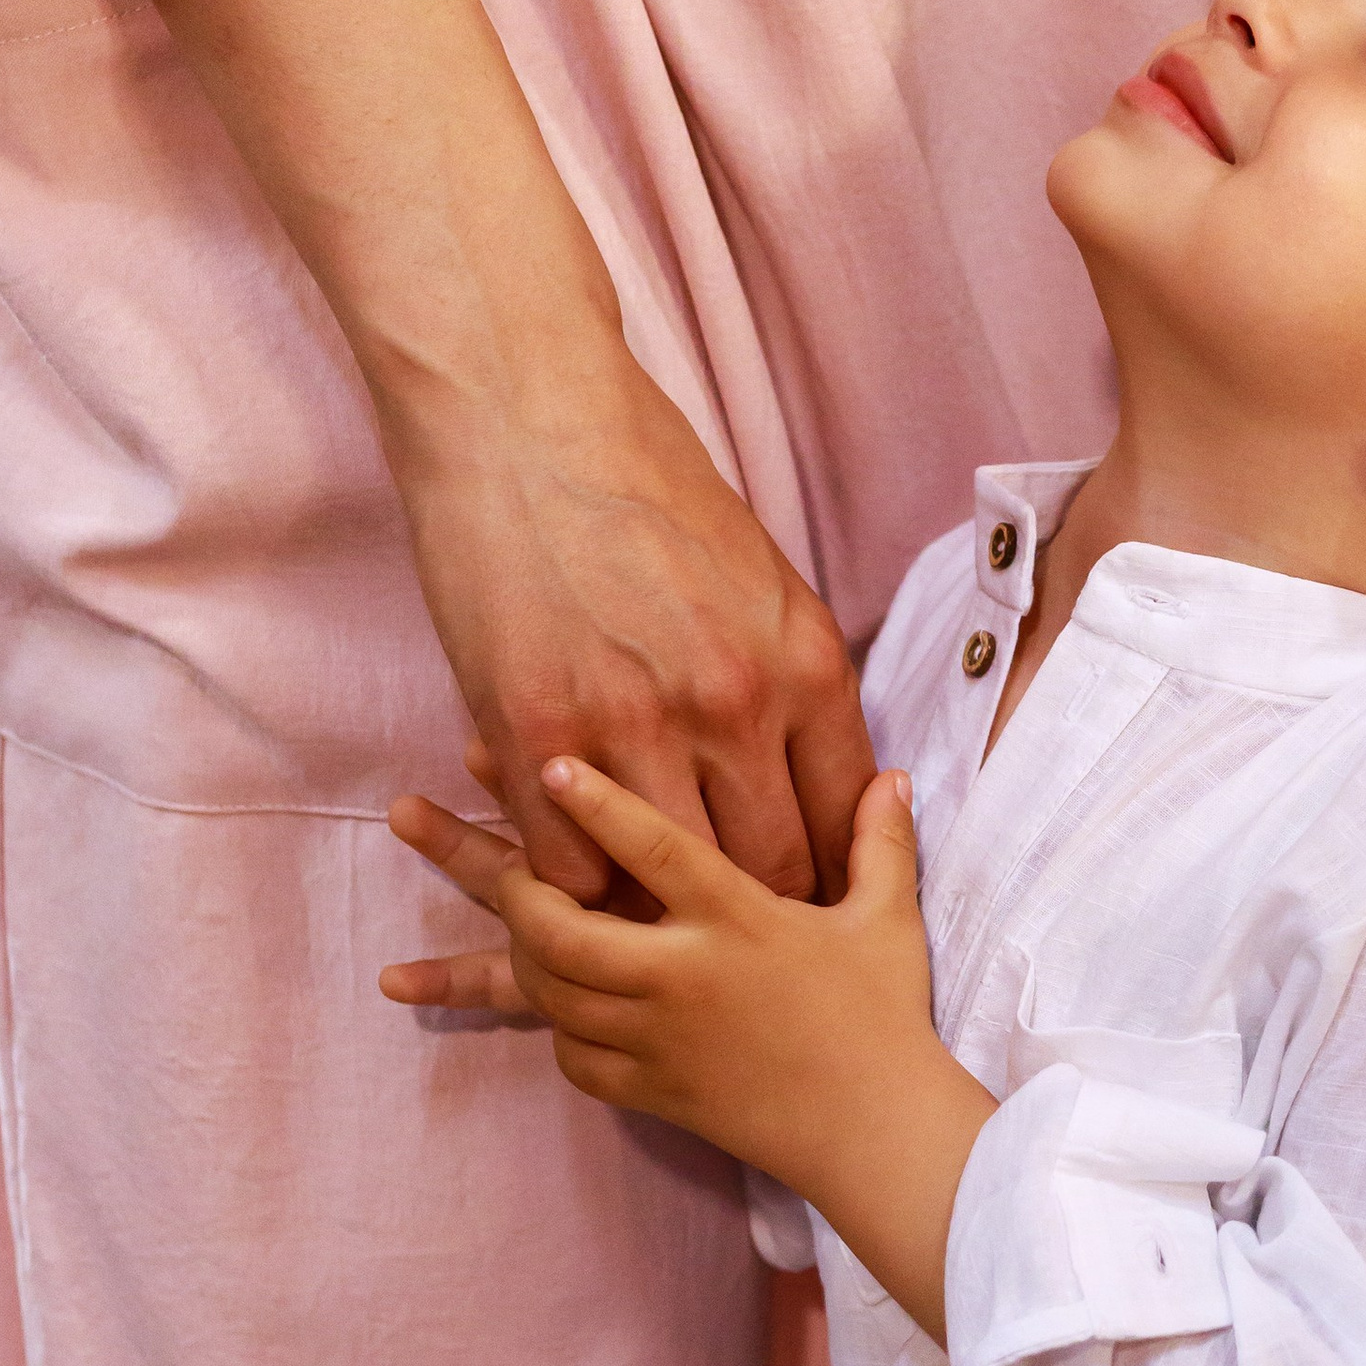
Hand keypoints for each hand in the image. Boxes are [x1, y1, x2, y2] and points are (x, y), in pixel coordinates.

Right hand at [81, 0, 873, 907]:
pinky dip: (572, 884)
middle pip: (768, 874)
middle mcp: (733, 707)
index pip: (842, 821)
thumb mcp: (755, 577)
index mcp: (804, 664)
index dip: (828, 882)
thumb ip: (786, 678)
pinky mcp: (534, 736)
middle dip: (754, 920)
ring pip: (666, 884)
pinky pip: (568, 864)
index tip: (809, 913)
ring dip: (656, 915)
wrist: (523, 414)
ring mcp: (632, 729)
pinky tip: (569, 886)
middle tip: (734, 951)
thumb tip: (809, 766)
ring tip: (652, 942)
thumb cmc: (641, 483)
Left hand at [390, 757, 993, 1336]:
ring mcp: (659, 1038)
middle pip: (561, 929)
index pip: (653, 849)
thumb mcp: (887, 920)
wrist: (877, 1132)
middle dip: (518, 889)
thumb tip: (894, 776)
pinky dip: (558, 1027)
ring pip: (551, 992)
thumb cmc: (886, 1019)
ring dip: (524, 954)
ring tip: (525, 924)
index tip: (551, 766)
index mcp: (738, 921)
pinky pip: (572, 1056)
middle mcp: (684, 976)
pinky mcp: (652, 1090)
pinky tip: (567, 1005)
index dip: (595, 805)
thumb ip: (879, 842)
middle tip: (517, 865)